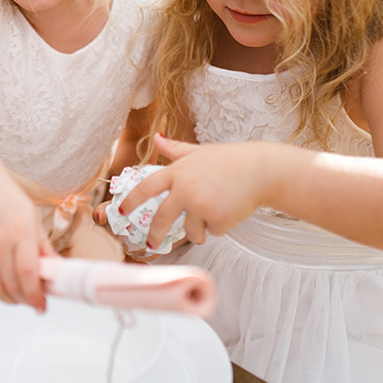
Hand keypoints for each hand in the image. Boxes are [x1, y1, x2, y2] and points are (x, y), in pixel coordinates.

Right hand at [0, 153, 54, 309]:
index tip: (42, 306)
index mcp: (20, 233)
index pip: (28, 275)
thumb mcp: (33, 219)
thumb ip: (44, 247)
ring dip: (8, 299)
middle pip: (11, 287)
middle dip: (25, 300)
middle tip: (32, 300)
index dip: (36, 296)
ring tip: (17, 296)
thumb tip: (57, 270)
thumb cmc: (8, 198)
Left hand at [117, 134, 271, 249]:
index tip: (121, 211)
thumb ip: (175, 150)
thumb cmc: (231, 159)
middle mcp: (185, 189)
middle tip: (151, 243)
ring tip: (216, 210)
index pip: (146, 188)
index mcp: (178, 172)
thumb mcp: (199, 152)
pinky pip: (211, 232)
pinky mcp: (216, 219)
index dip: (131, 200)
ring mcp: (200, 205)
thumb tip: (156, 138)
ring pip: (190, 230)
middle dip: (154, 234)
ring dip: (199, 229)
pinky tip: (230, 210)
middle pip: (161, 219)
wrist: (262, 170)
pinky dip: (219, 227)